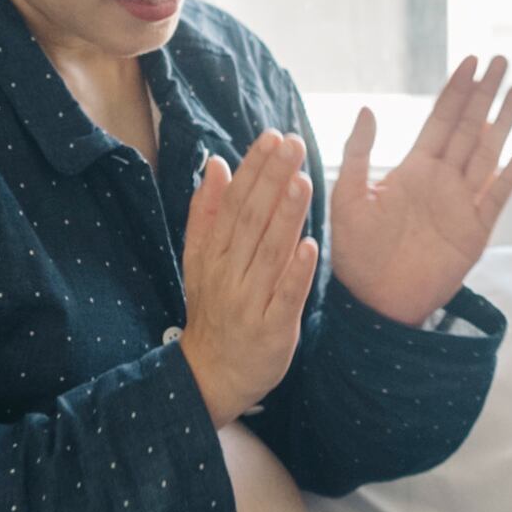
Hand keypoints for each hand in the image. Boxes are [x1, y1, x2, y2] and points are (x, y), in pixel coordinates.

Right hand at [178, 132, 317, 421]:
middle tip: (293, 144)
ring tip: (302, 181)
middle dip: (272, 180)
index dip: (254, 169)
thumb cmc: (214, 310)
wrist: (212, 374)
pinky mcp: (272, 329)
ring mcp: (250, 302)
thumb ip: (207, 213)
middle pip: (251, 220)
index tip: (271, 137)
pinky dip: (297, 273)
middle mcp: (229, 274)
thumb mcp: (200, 261)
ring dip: (286, 217)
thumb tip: (217, 164)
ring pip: (269, 253)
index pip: (234, 203)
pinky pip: (285, 297)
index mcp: (213, 254)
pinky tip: (311, 246)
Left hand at [326, 56, 511, 329]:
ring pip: (488, 154)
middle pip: (470, 128)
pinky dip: (507, 178)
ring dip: (502, 123)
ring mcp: (462, 205)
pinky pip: (495, 199)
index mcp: (414, 169)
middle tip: (500, 60)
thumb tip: (368, 107)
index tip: (468, 60)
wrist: (373, 302)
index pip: (440, 120)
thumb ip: (358, 153)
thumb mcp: (348, 197)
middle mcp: (442, 181)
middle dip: (485, 94)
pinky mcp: (474, 234)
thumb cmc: (355, 253)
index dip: (455, 90)